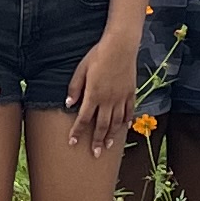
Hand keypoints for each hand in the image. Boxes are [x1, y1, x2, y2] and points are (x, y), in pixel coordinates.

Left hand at [61, 36, 137, 160]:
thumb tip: (68, 104)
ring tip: (108, 146)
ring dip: (112, 136)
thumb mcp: (81, 69)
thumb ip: (75, 87)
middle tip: (95, 154)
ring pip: (116, 122)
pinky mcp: (131, 93)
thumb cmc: (98, 55)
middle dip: (97, 141)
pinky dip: (126, 121)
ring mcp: (121, 97)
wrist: (120, 46)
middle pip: (102, 126)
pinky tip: (124, 128)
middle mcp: (108, 100)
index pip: (83, 119)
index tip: (72, 143)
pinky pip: (129, 111)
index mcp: (94, 95)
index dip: (77, 132)